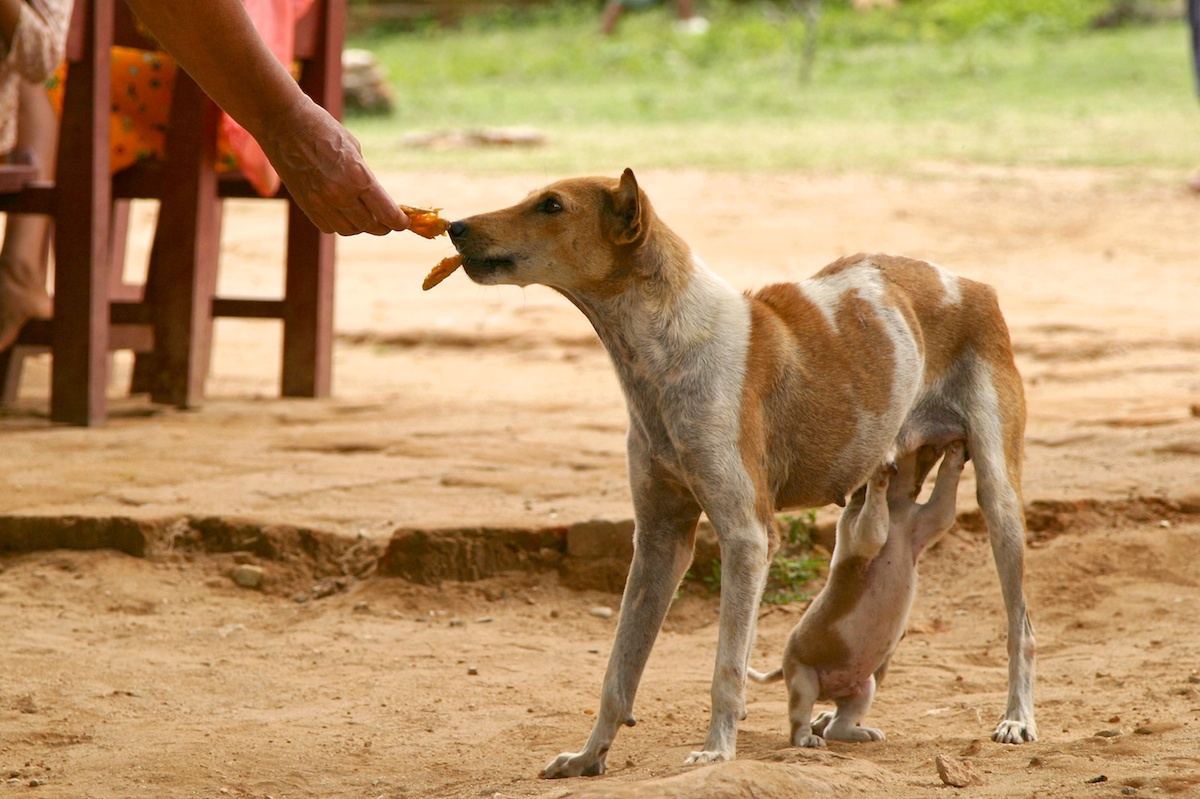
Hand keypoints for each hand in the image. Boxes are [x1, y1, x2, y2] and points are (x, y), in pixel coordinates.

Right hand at [260, 97, 408, 235]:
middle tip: (388, 222)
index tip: (404, 222)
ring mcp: (321, 202)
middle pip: (371, 226)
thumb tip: (375, 197)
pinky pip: (329, 226)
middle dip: (384, 226)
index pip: (387, 213)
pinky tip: (343, 213)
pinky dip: (340, 224)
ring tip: (365, 216)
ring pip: (350, 230)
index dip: (399, 222)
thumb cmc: (322, 128)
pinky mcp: (305, 205)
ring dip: (362, 226)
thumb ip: (365, 176)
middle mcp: (340, 194)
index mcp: (358, 177)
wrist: (283, 122)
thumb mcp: (354, 149)